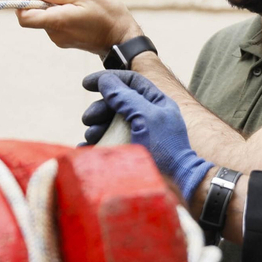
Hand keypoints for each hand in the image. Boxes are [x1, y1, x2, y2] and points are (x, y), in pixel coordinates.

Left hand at [17, 0, 143, 54]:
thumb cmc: (107, 15)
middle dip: (47, 1)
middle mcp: (55, 34)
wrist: (124, 39)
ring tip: (82, 5)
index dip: (21, 3)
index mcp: (57, 22)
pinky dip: (65, 14)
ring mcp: (62, 40)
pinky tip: (84, 13)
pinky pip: (59, 24)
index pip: (24, 18)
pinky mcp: (68, 41)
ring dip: (59, 7)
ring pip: (50, 18)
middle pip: (38, 15)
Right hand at [82, 70, 211, 201]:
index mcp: (156, 102)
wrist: (176, 182)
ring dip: (97, 127)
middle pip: (117, 103)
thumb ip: (125, 97)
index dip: (108, 79)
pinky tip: (86, 149)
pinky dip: (96, 144)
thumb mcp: (145, 117)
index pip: (131, 81)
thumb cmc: (164, 147)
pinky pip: (109, 143)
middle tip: (88, 119)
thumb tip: (106, 80)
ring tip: (91, 136)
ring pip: (110, 123)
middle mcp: (147, 115)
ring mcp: (138, 135)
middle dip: (100, 108)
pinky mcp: (130, 153)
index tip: (86, 84)